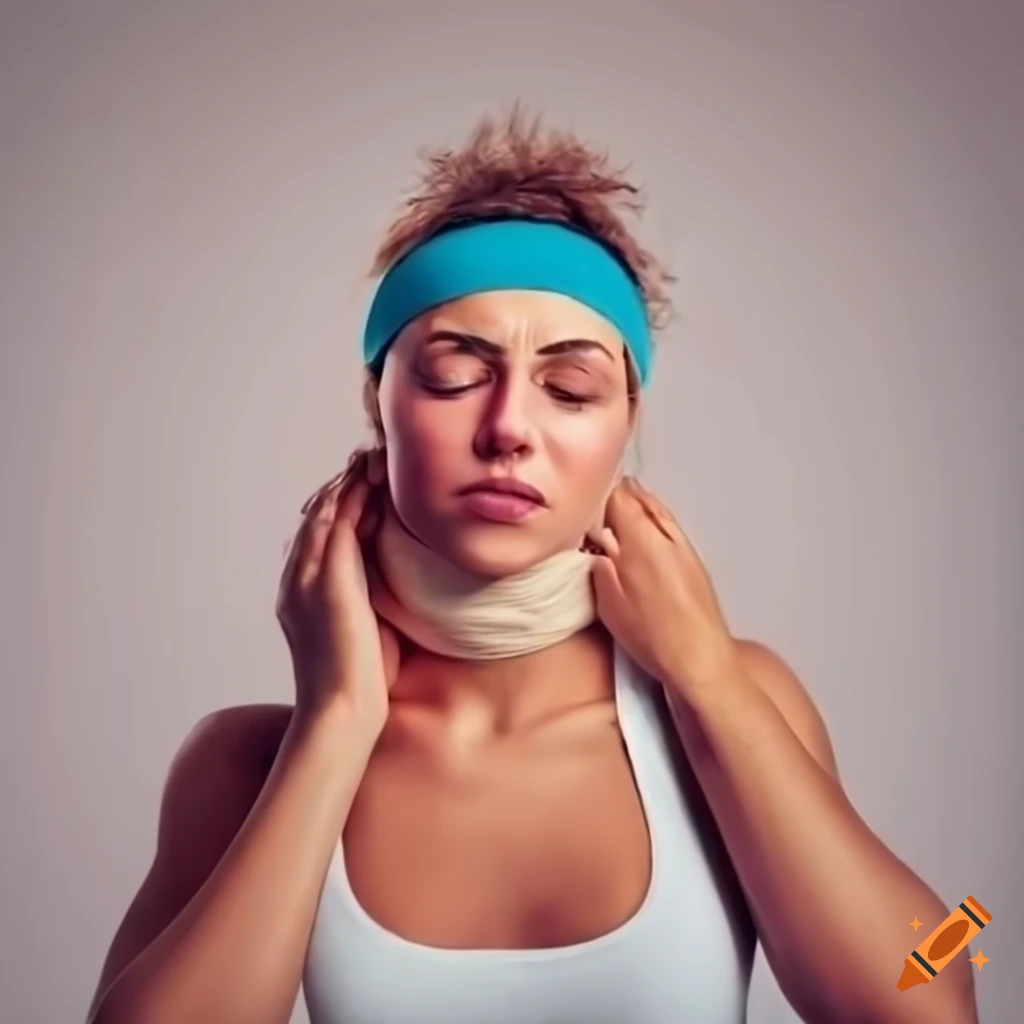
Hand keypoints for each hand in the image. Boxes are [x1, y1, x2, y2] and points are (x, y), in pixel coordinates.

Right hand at [276, 448, 399, 731]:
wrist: (343, 714)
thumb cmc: (359, 681)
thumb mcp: (362, 626)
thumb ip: (366, 596)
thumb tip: (391, 578)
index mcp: (301, 590)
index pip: (318, 531)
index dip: (341, 501)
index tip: (368, 480)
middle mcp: (296, 579)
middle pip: (316, 514)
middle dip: (344, 483)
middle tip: (370, 456)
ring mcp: (305, 580)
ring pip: (323, 513)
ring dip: (349, 482)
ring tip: (373, 458)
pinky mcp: (325, 584)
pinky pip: (335, 528)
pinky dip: (352, 500)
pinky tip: (372, 482)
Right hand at [589, 477, 736, 691]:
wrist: (701, 657)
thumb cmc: (653, 636)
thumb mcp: (610, 605)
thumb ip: (599, 569)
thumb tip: (594, 549)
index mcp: (641, 540)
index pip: (618, 496)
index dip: (596, 494)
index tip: (580, 504)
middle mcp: (665, 535)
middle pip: (638, 497)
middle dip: (614, 497)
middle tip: (592, 508)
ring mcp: (683, 545)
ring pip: (655, 509)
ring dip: (634, 507)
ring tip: (614, 516)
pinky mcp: (693, 559)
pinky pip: (668, 525)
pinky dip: (651, 521)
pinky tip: (641, 536)